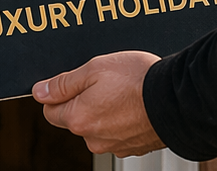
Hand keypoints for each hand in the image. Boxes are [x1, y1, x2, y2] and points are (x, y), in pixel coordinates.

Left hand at [32, 51, 162, 156]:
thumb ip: (64, 83)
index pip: (50, 111)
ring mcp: (113, 146)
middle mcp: (92, 138)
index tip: (74, 82)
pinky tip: (134, 104)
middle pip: (75, 119)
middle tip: (104, 82)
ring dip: (105, 111)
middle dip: (84, 101)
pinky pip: (117, 133)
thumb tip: (40, 91)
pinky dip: (122, 120)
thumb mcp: (95, 68)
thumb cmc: (138, 80)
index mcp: (78, 118)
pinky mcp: (132, 147)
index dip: (59, 93)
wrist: (176, 99)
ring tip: (124, 91)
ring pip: (98, 126)